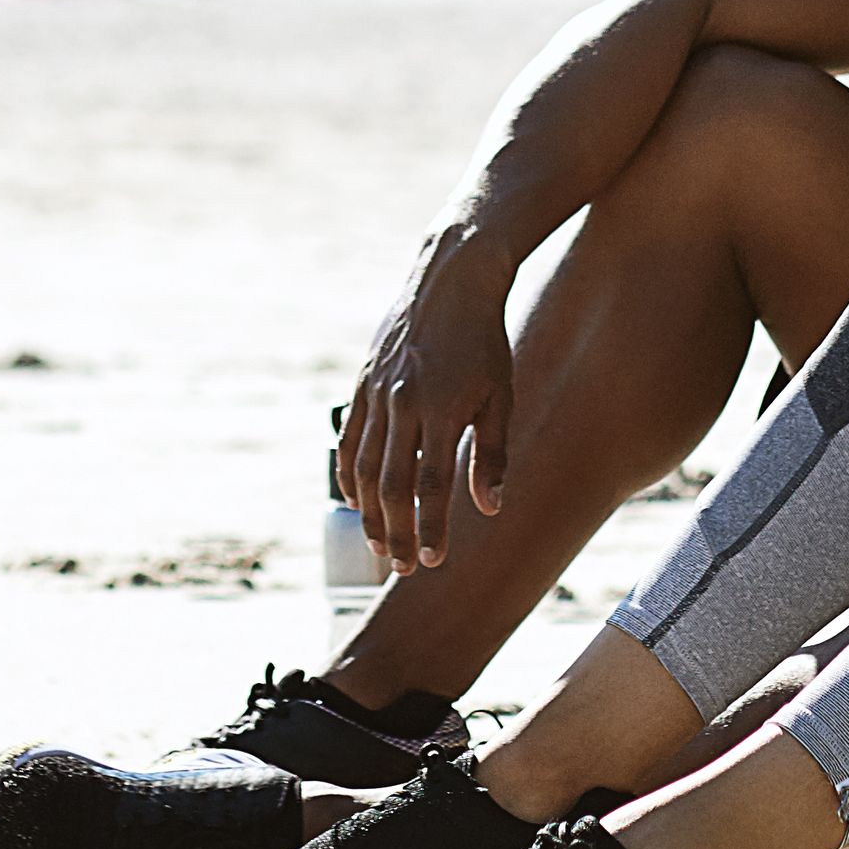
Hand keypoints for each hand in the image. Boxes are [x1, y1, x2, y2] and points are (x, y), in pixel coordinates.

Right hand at [334, 248, 517, 577]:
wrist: (450, 281)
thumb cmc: (484, 341)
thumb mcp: (500, 396)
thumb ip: (491, 454)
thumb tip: (488, 508)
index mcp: (441, 408)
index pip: (431, 484)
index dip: (430, 526)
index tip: (433, 560)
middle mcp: (403, 403)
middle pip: (391, 484)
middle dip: (397, 531)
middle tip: (404, 567)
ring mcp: (377, 392)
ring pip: (363, 466)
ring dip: (369, 512)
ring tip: (380, 544)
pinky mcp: (363, 383)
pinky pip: (349, 438)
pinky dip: (348, 474)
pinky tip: (357, 501)